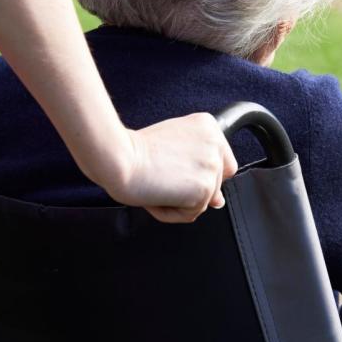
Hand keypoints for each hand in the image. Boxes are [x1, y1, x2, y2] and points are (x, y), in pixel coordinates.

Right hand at [108, 113, 238, 222]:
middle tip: (162, 176)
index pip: (222, 162)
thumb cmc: (134, 150)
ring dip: (178, 202)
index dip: (198, 173)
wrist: (118, 158)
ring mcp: (212, 166)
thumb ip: (198, 167)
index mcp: (208, 126)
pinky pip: (191, 214)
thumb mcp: (173, 147)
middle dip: (188, 189)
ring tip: (157, 184)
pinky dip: (171, 212)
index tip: (177, 170)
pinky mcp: (204, 188)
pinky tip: (157, 195)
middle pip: (213, 184)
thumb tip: (219, 201)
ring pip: (202, 202)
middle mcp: (215, 144)